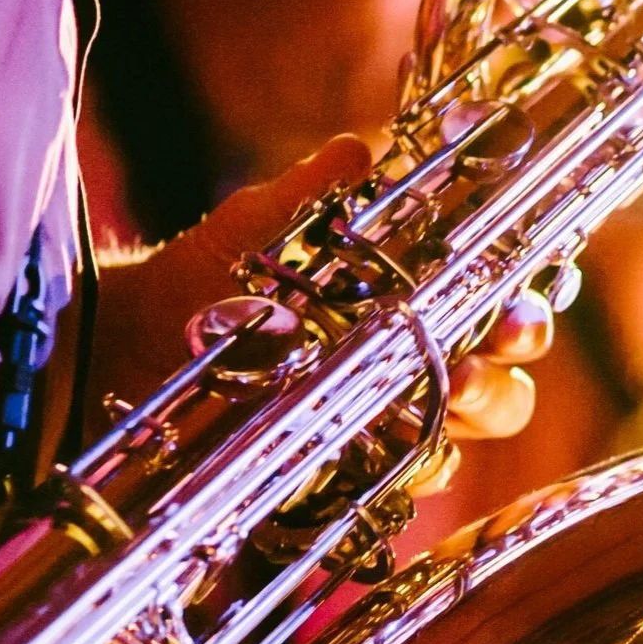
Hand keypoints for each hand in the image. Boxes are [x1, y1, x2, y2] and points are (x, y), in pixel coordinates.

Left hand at [91, 135, 551, 441]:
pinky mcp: (336, 482)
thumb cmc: (199, 281)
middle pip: (498, 391)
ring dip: (454, 430)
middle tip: (471, 368)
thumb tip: (359, 151)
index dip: (522, 312)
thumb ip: (313, 193)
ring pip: (455, 445)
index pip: (496, 313)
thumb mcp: (256, 228)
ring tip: (433, 406)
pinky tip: (384, 456)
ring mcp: (375, 432)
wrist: (120, 349)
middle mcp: (405, 372)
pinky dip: (400, 477)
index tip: (516, 308)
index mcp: (409, 306)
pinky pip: (393, 492)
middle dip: (500, 382)